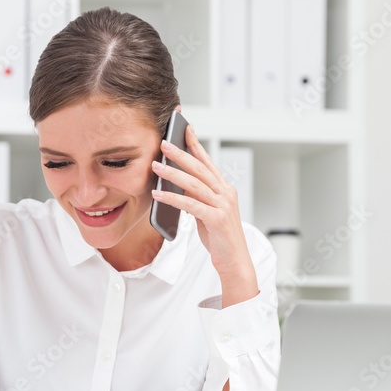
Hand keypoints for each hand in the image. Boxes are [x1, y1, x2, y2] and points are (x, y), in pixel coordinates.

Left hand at [151, 108, 258, 306]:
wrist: (235, 262)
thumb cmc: (220, 238)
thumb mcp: (207, 213)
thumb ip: (197, 198)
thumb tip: (177, 185)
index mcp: (225, 189)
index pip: (208, 162)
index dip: (196, 144)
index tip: (185, 129)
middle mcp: (226, 193)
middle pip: (200, 168)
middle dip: (180, 154)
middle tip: (163, 143)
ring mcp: (223, 205)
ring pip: (194, 184)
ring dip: (172, 174)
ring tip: (155, 167)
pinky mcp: (216, 219)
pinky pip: (191, 205)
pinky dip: (173, 198)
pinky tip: (158, 195)